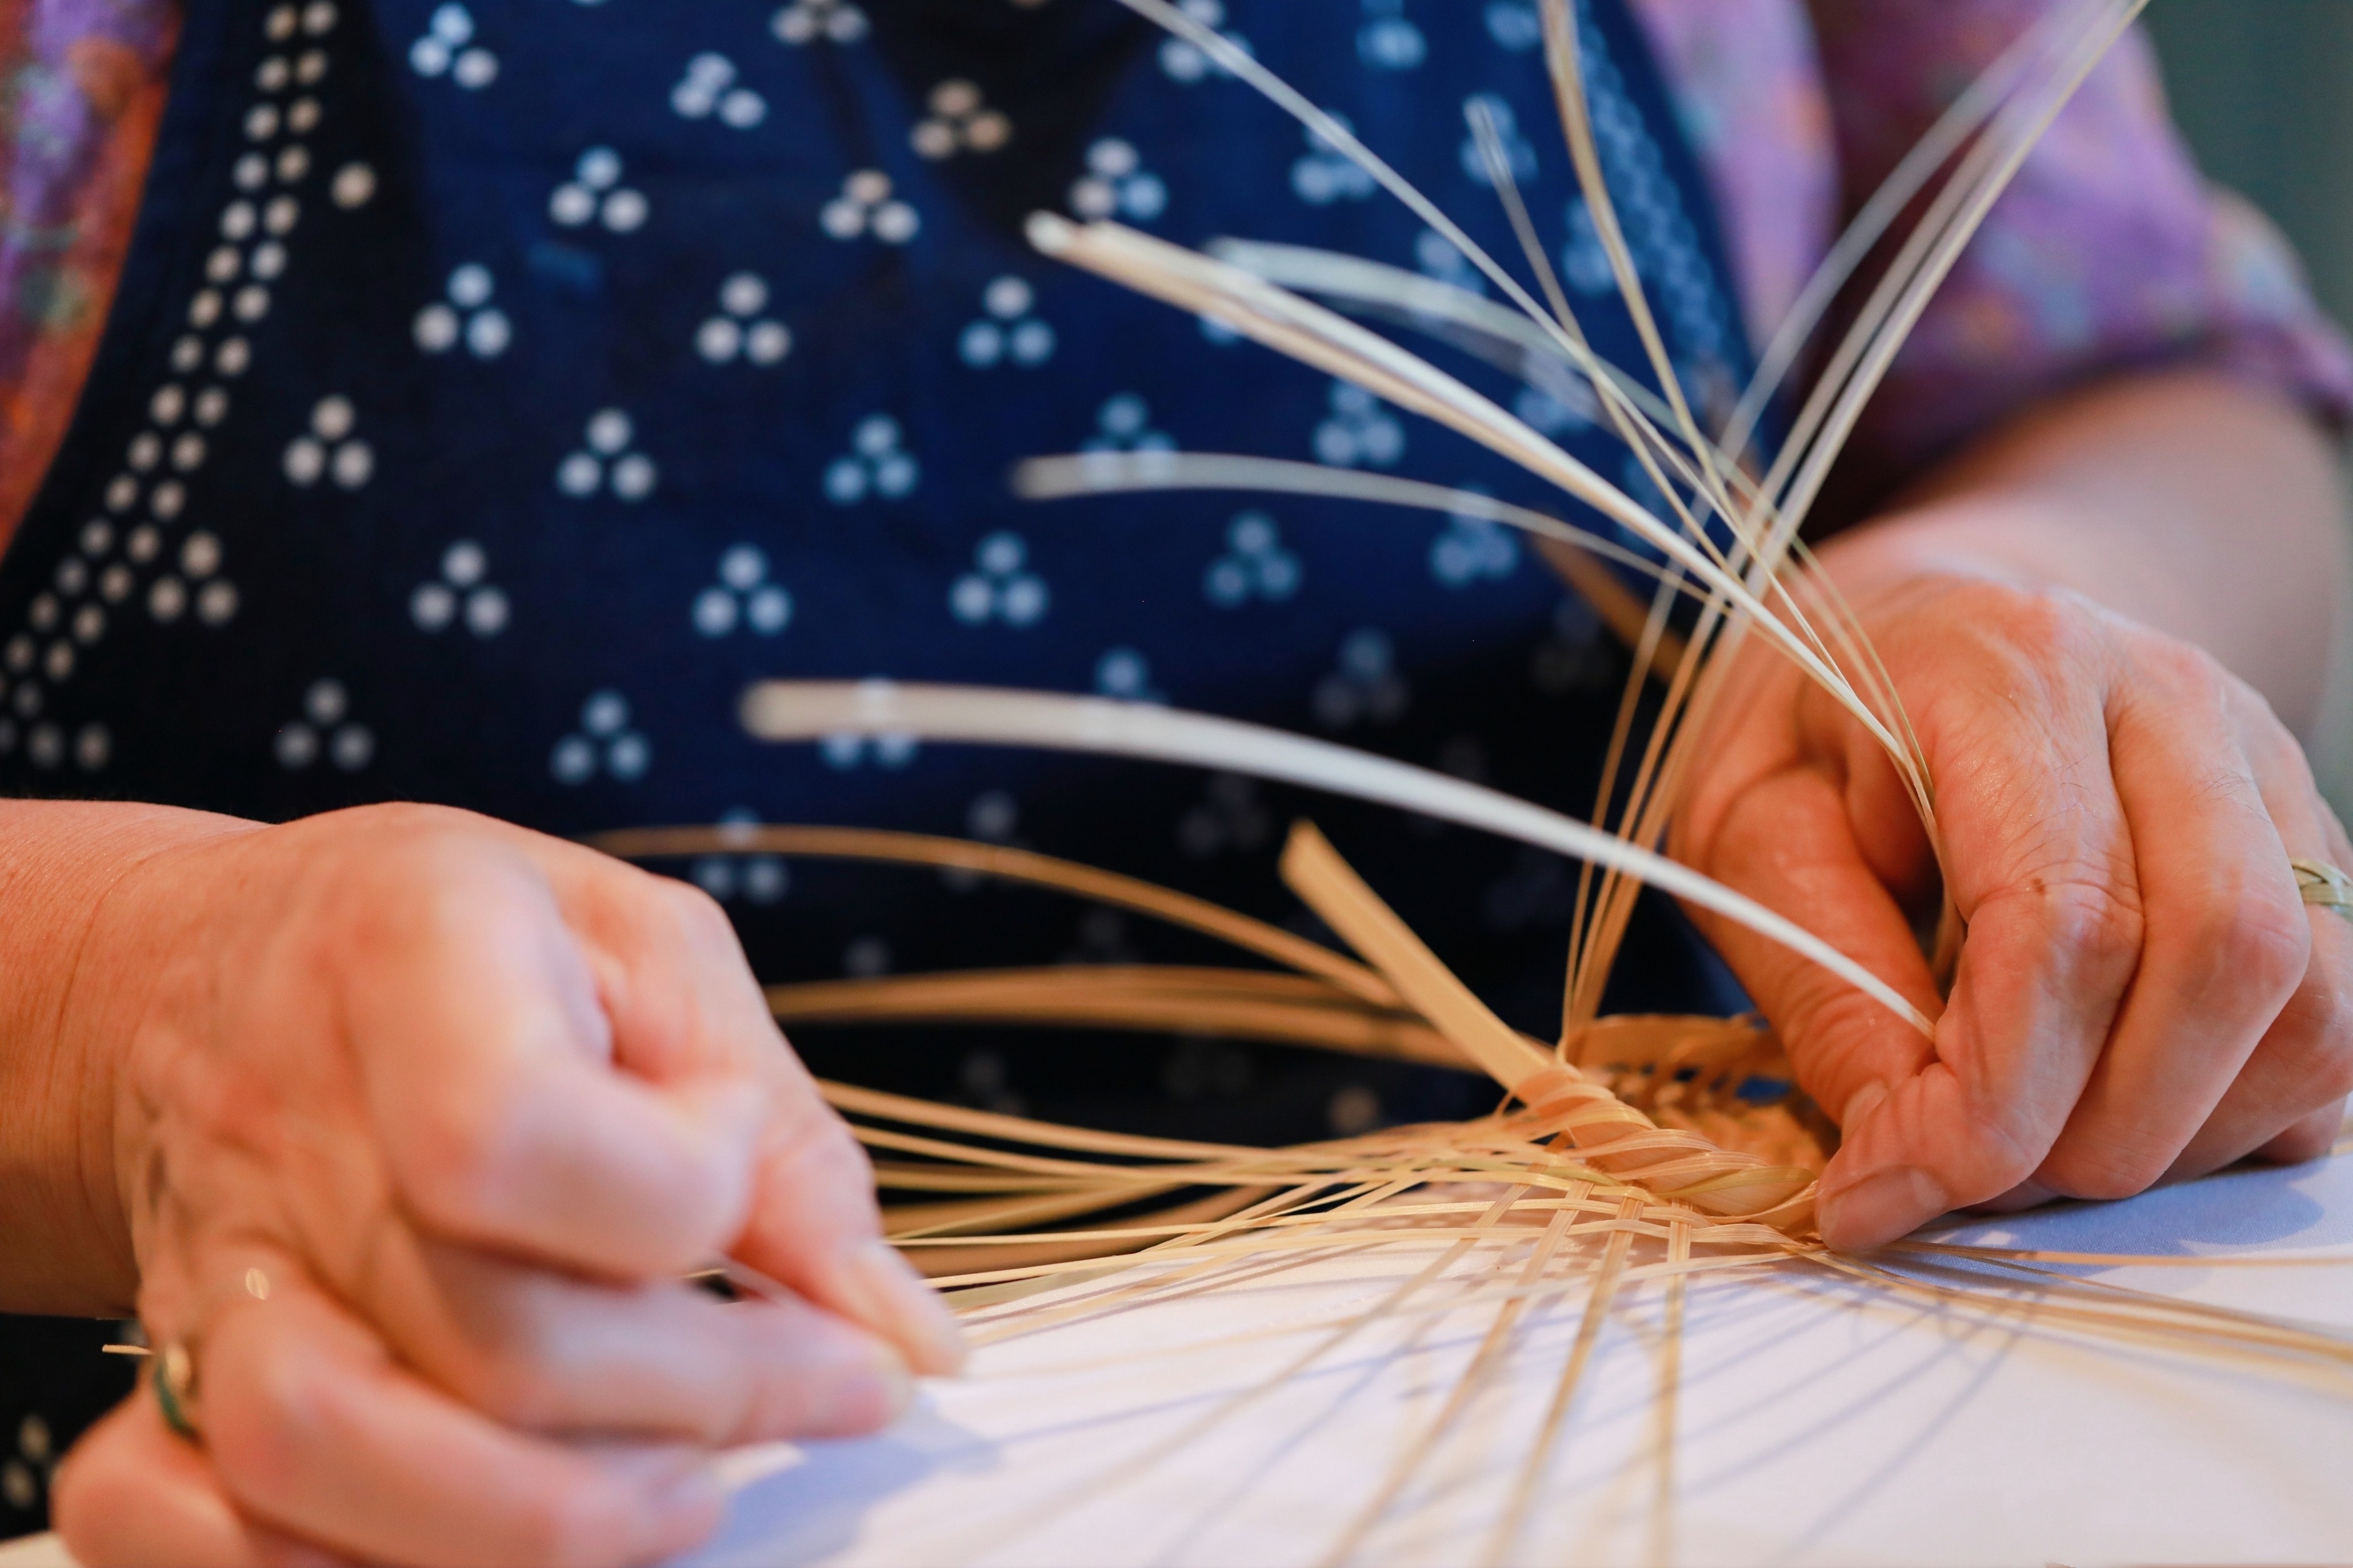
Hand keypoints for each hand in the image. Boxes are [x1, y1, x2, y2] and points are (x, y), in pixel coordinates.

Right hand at [47, 803, 962, 1566]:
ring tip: (684, 1490)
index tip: (738, 1153)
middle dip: (709, 1398)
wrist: (224, 969)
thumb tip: (906, 1336)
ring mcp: (213, 1269)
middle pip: (487, 1340)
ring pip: (321, 1459)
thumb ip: (784, 1141)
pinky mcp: (155, 1375)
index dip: (687, 1191)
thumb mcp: (655, 954)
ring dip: (546, 1521)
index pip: (519, 1138)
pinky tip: (492, 1528)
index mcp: (414, 957)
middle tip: (826, 1385)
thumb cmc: (469, 945)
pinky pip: (177, 1524)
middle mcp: (289, 1129)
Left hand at [1675, 542, 2352, 1250]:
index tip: (1886, 1190)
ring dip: (2170, 1135)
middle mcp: (2170, 702)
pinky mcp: (2309, 845)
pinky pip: (2333, 1024)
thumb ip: (1818, 981)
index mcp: (2007, 668)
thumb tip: (1905, 1157)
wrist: (1917, 625)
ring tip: (2024, 1153)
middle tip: (1955, 1181)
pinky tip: (2102, 1107)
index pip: (2065, 919)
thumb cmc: (1814, 729)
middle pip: (2222, 959)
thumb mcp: (1740, 828)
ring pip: (2309, 1005)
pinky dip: (2229, 1115)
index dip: (1993, 1096)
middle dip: (2088, 1130)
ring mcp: (2264, 769)